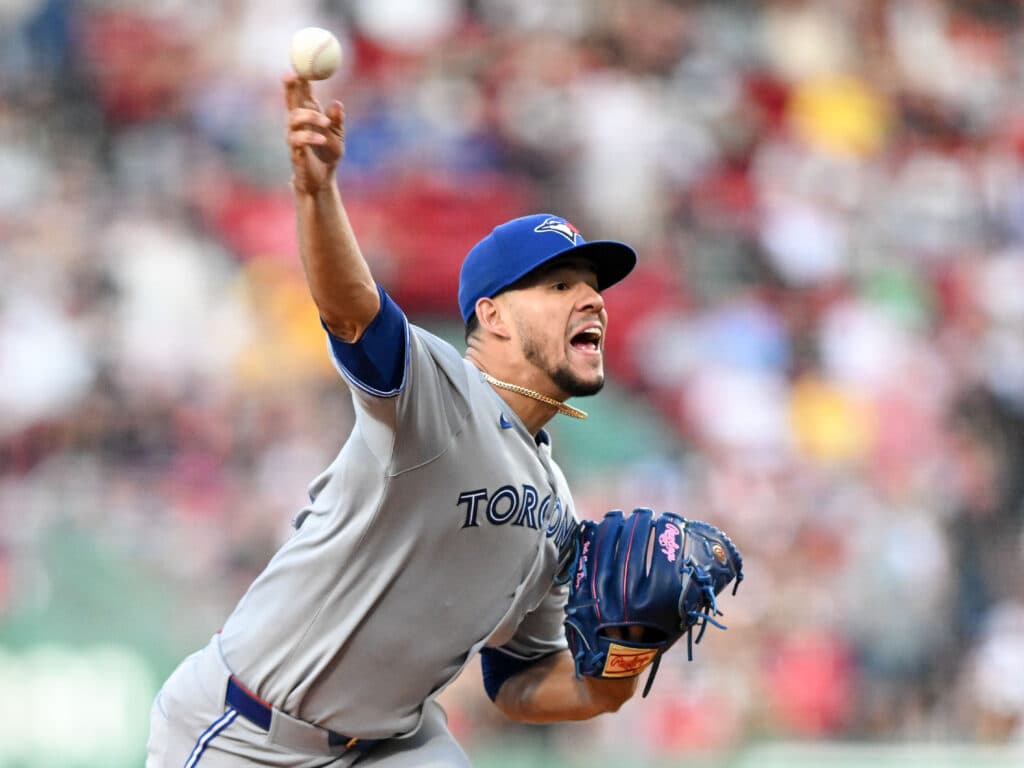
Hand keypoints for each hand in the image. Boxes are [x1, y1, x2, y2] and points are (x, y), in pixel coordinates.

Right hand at [283, 74, 344, 194]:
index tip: (301, 65)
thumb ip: (337, 120)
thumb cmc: (327, 155)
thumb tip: (337, 103)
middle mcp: (297, 123)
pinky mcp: (295, 151)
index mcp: (308, 115)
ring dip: (309, 117)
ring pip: (293, 118)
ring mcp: (294, 136)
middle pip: (290, 100)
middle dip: (289, 86)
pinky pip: (298, 139)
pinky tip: (322, 139)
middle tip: (292, 75)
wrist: (322, 180)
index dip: (300, 79)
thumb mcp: (338, 135)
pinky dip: (310, 137)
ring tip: (326, 123)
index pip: (302, 93)